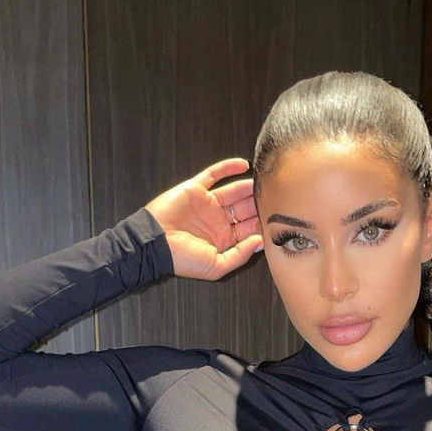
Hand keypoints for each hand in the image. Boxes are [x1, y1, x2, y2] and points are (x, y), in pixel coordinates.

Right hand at [144, 158, 263, 280]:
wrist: (154, 243)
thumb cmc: (183, 259)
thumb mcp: (217, 266)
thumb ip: (240, 255)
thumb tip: (261, 243)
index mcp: (223, 240)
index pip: (249, 229)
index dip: (262, 224)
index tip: (277, 218)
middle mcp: (217, 221)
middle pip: (244, 209)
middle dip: (259, 204)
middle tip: (275, 197)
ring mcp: (207, 203)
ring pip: (234, 191)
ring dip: (249, 187)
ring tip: (265, 181)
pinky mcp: (195, 188)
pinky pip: (214, 174)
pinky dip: (229, 167)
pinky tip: (244, 164)